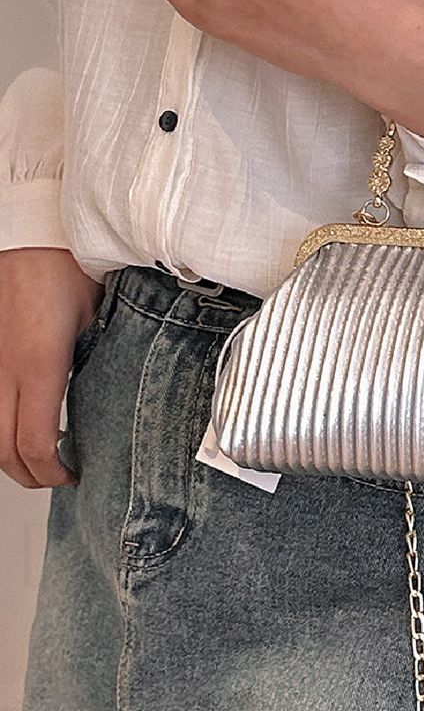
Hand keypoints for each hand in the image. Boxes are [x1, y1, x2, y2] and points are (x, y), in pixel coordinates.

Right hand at [0, 248, 103, 488]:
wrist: (30, 234)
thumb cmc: (65, 264)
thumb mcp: (99, 316)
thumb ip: (105, 356)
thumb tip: (124, 389)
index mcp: (40, 365)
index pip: (34, 444)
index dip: (52, 472)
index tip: (73, 475)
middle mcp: (5, 370)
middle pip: (2, 450)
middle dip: (29, 474)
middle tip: (59, 475)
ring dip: (10, 452)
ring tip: (42, 454)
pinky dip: (1, 425)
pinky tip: (24, 420)